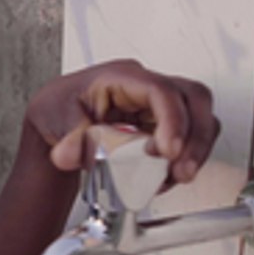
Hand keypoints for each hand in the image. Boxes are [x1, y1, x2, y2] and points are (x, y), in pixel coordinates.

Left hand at [25, 59, 218, 183]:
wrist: (57, 124)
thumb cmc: (59, 110)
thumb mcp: (54, 119)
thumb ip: (67, 138)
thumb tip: (71, 153)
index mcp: (120, 77)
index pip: (160, 90)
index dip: (172, 120)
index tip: (168, 150)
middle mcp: (145, 87)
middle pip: (193, 98)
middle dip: (196, 137)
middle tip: (181, 170)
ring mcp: (157, 106)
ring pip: (199, 118)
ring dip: (195, 150)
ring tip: (175, 177)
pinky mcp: (162, 127)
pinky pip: (189, 138)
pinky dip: (184, 159)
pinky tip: (165, 178)